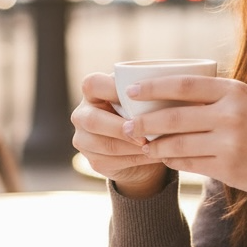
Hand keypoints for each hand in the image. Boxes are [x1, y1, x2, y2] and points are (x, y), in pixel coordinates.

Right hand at [71, 72, 168, 196]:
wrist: (140, 144)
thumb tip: (163, 90)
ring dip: (133, 147)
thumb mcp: (143, 98)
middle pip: (93, 120)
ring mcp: (84, 140)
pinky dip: (137, 158)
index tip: (137, 96)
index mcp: (92, 92)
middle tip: (145, 133)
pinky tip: (155, 155)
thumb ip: (145, 93)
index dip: (112, 90)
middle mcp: (82, 115)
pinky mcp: (94, 162)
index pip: (93, 85)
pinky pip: (114, 161)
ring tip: (156, 145)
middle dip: (121, 128)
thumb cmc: (143, 110)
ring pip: (106, 145)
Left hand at [118, 74, 246, 199]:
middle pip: (174, 117)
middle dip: (144, 123)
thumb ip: (216, 96)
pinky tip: (166, 160)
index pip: (184, 84)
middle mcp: (231, 114)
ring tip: (142, 146)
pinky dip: (174, 162)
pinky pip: (190, 164)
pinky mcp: (228, 168)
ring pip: (178, 144)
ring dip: (155, 146)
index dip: (153, 87)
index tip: (131, 91)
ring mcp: (230, 142)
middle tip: (126, 126)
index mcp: (235, 91)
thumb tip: (169, 93)